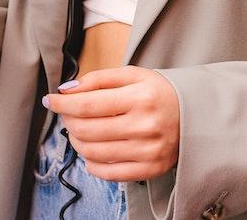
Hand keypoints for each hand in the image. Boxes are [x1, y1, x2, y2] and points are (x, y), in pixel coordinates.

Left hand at [42, 66, 179, 181]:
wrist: (196, 115)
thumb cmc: (160, 92)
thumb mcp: (134, 75)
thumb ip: (99, 79)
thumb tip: (67, 89)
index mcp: (140, 97)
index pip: (88, 104)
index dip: (62, 103)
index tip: (50, 100)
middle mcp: (144, 125)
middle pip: (87, 129)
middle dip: (68, 120)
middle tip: (66, 112)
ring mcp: (148, 151)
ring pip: (93, 152)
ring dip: (76, 140)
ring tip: (78, 130)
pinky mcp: (150, 169)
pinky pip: (108, 173)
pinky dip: (91, 163)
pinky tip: (91, 150)